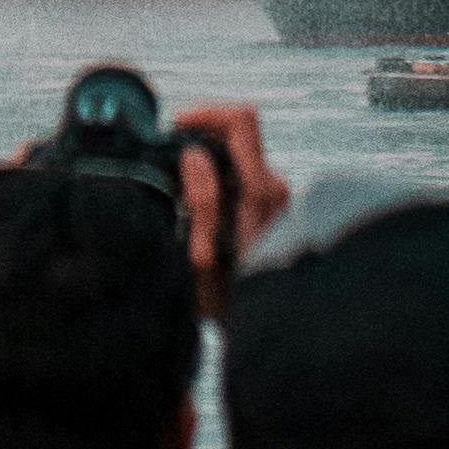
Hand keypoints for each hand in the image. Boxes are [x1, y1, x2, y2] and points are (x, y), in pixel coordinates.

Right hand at [172, 104, 285, 309]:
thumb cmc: (232, 303)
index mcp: (262, 193)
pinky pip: (242, 177)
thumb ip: (202, 203)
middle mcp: (276, 189)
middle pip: (238, 135)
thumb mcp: (204, 258)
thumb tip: (193, 155)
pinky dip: (218, 183)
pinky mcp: (273, 210)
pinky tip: (199, 214)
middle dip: (201, 142)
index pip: (242, 121)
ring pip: (237, 158)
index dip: (205, 113)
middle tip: (171, 166)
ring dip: (207, 167)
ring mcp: (277, 199)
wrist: (267, 335)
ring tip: (181, 200)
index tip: (176, 127)